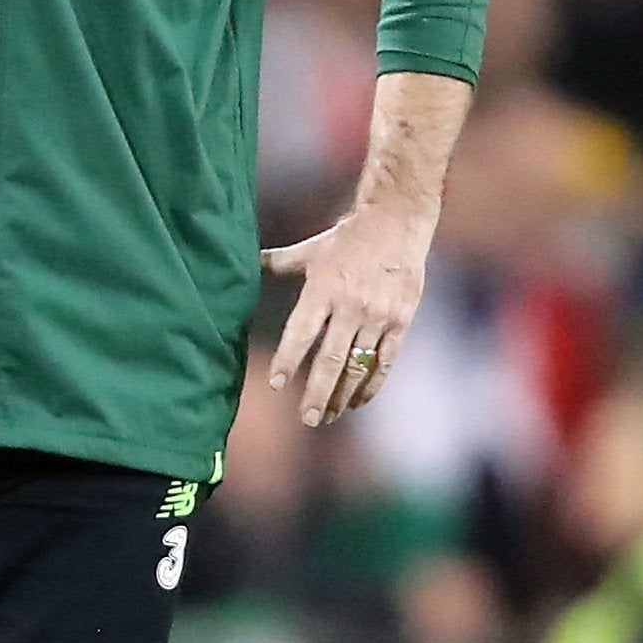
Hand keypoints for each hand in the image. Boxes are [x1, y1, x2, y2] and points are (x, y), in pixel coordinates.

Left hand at [260, 201, 432, 426]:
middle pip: (331, 359)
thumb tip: (242, 262)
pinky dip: (371, 385)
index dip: (288, 359)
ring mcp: (377, 316)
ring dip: (342, 395)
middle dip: (317, 392)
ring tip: (328, 416)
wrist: (395, 223)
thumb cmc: (344, 239)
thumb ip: (277, 263)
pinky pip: (385, 361)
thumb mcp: (308, 250)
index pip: (302, 331)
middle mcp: (350, 306)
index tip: (275, 384)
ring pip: (358, 366)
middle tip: (306, 419)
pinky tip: (358, 401)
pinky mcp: (400, 322)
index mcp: (323, 288)